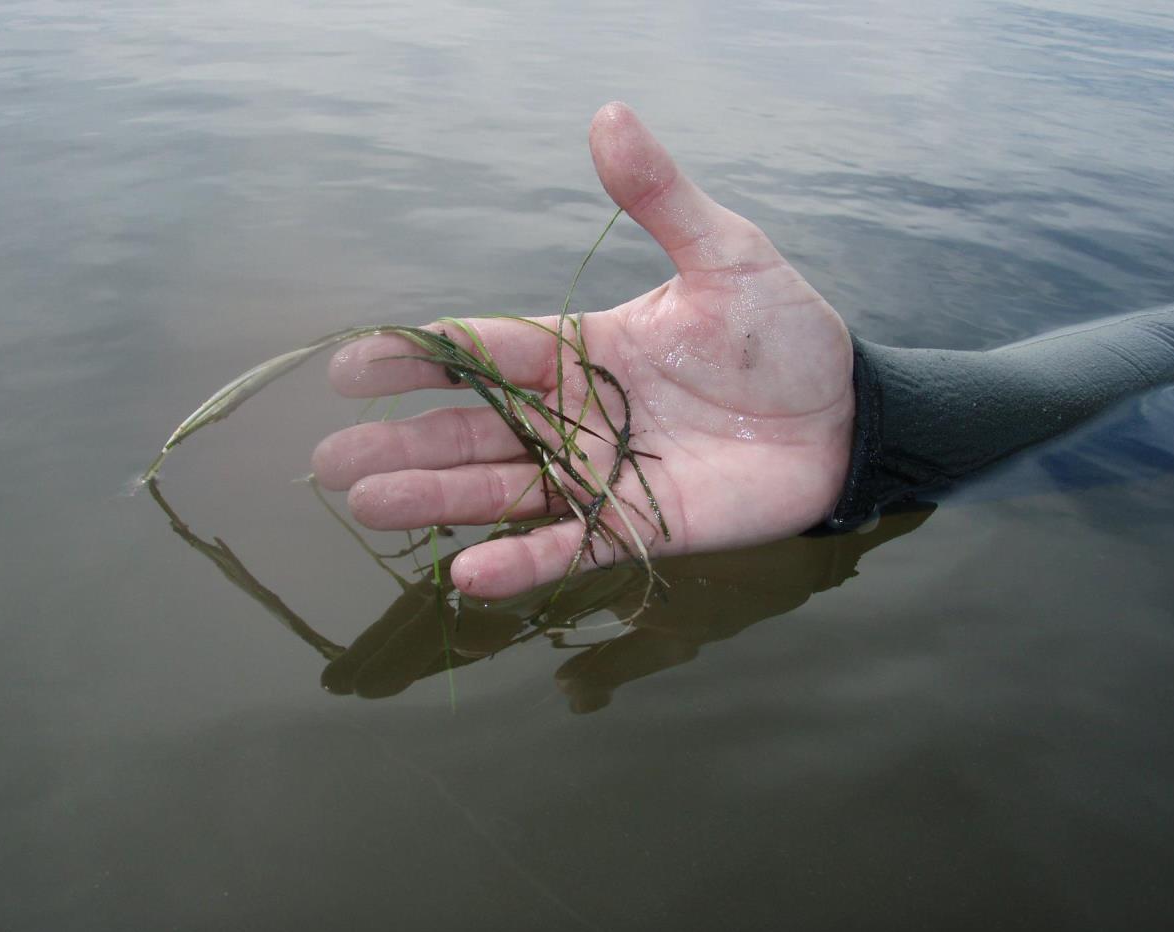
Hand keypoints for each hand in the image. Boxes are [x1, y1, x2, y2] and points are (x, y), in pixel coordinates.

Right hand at [312, 102, 855, 598]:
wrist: (843, 417)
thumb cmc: (784, 333)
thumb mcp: (726, 255)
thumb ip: (661, 199)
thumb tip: (607, 115)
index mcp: (582, 347)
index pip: (483, 350)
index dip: (417, 358)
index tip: (349, 365)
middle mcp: (575, 414)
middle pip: (472, 430)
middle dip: (402, 444)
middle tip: (329, 463)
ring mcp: (601, 475)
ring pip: (502, 491)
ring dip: (436, 500)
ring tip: (367, 507)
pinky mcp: (636, 528)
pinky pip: (568, 548)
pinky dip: (521, 562)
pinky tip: (468, 573)